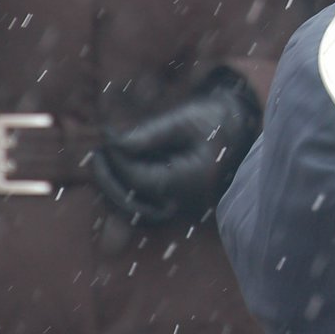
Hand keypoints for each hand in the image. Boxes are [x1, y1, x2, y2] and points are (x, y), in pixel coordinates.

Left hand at [91, 68, 261, 224]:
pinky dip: (125, 194)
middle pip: (131, 204)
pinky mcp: (174, 208)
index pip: (139, 179)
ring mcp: (180, 210)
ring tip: (103, 161)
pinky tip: (116, 172)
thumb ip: (149, 134)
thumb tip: (113, 144)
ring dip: (113, 190)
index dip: (116, 161)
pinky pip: (141, 211)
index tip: (104, 139)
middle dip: (107, 179)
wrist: (238, 133)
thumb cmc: (214, 121)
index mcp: (192, 181)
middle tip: (96, 152)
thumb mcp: (184, 120)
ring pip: (133, 213)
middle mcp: (186, 203)